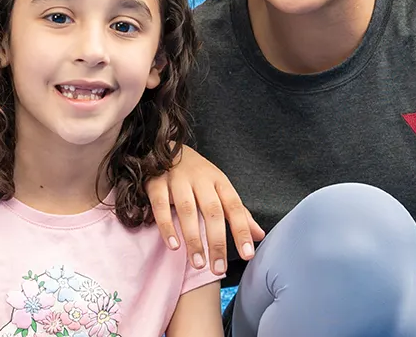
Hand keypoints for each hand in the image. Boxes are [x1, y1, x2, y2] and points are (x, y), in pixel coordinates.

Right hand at [146, 145, 264, 274]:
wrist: (163, 146)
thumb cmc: (197, 175)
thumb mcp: (220, 189)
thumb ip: (239, 213)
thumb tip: (259, 236)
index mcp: (219, 181)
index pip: (235, 207)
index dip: (242, 231)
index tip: (248, 255)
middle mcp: (200, 179)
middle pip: (212, 212)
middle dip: (217, 242)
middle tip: (218, 268)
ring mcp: (177, 180)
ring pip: (187, 211)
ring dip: (193, 239)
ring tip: (198, 264)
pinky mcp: (155, 183)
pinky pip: (160, 206)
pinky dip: (166, 226)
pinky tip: (174, 245)